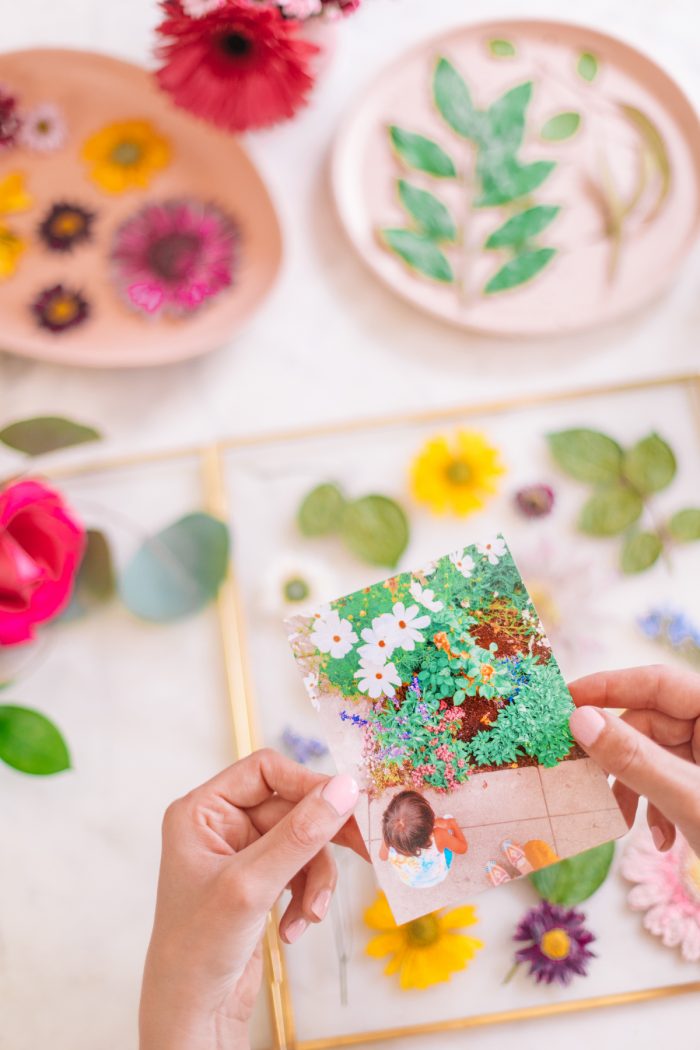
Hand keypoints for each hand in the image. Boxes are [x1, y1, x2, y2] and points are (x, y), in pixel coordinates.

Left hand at [139, 749, 363, 1049]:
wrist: (191, 1014)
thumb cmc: (197, 948)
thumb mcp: (252, 885)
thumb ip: (299, 834)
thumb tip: (342, 788)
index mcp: (202, 811)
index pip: (265, 771)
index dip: (307, 783)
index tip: (345, 803)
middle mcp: (220, 825)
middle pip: (292, 807)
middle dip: (319, 842)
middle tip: (363, 849)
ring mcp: (241, 854)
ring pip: (302, 841)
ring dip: (314, 878)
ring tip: (311, 913)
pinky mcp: (258, 882)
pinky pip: (300, 870)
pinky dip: (306, 896)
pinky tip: (294, 928)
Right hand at [569, 665, 699, 855]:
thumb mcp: (688, 799)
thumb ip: (634, 758)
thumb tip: (581, 721)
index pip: (658, 682)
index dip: (609, 687)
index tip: (565, 700)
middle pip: (651, 722)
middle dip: (620, 757)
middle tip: (584, 777)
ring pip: (655, 755)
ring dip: (636, 789)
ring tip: (627, 824)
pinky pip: (670, 779)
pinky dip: (656, 806)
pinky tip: (659, 838)